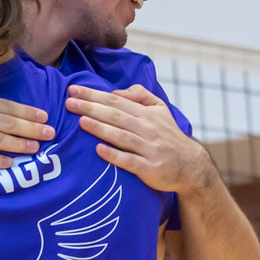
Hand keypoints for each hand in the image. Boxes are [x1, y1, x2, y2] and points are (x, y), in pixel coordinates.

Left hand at [65, 85, 213, 193]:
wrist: (190, 165)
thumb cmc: (169, 136)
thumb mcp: (160, 110)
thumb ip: (140, 95)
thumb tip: (115, 92)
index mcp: (147, 114)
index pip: (116, 101)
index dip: (94, 95)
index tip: (73, 90)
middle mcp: (148, 130)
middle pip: (116, 116)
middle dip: (91, 108)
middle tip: (69, 103)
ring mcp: (149, 150)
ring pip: (121, 137)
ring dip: (101, 129)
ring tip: (80, 122)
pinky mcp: (149, 169)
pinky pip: (130, 161)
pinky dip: (114, 156)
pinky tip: (99, 150)